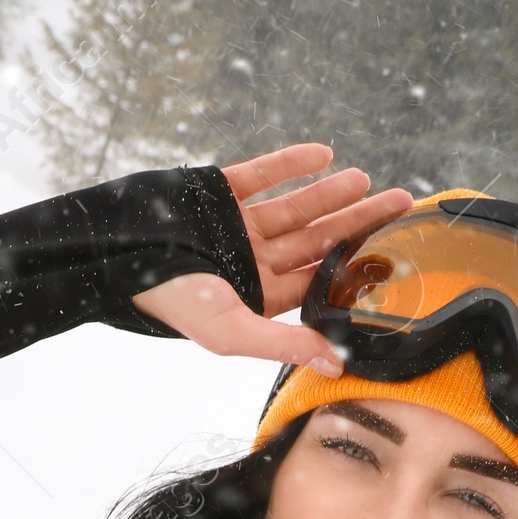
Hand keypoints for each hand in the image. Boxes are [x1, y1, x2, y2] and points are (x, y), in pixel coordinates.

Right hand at [130, 141, 410, 373]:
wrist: (116, 254)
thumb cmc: (171, 302)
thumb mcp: (231, 331)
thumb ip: (284, 343)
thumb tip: (336, 364)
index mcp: (258, 298)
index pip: (317, 283)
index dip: (354, 268)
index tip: (393, 253)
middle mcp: (253, 262)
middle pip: (316, 242)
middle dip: (358, 224)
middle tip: (401, 204)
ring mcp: (238, 224)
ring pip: (296, 207)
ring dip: (331, 193)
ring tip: (367, 181)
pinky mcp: (221, 189)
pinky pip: (263, 174)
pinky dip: (292, 163)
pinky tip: (324, 154)